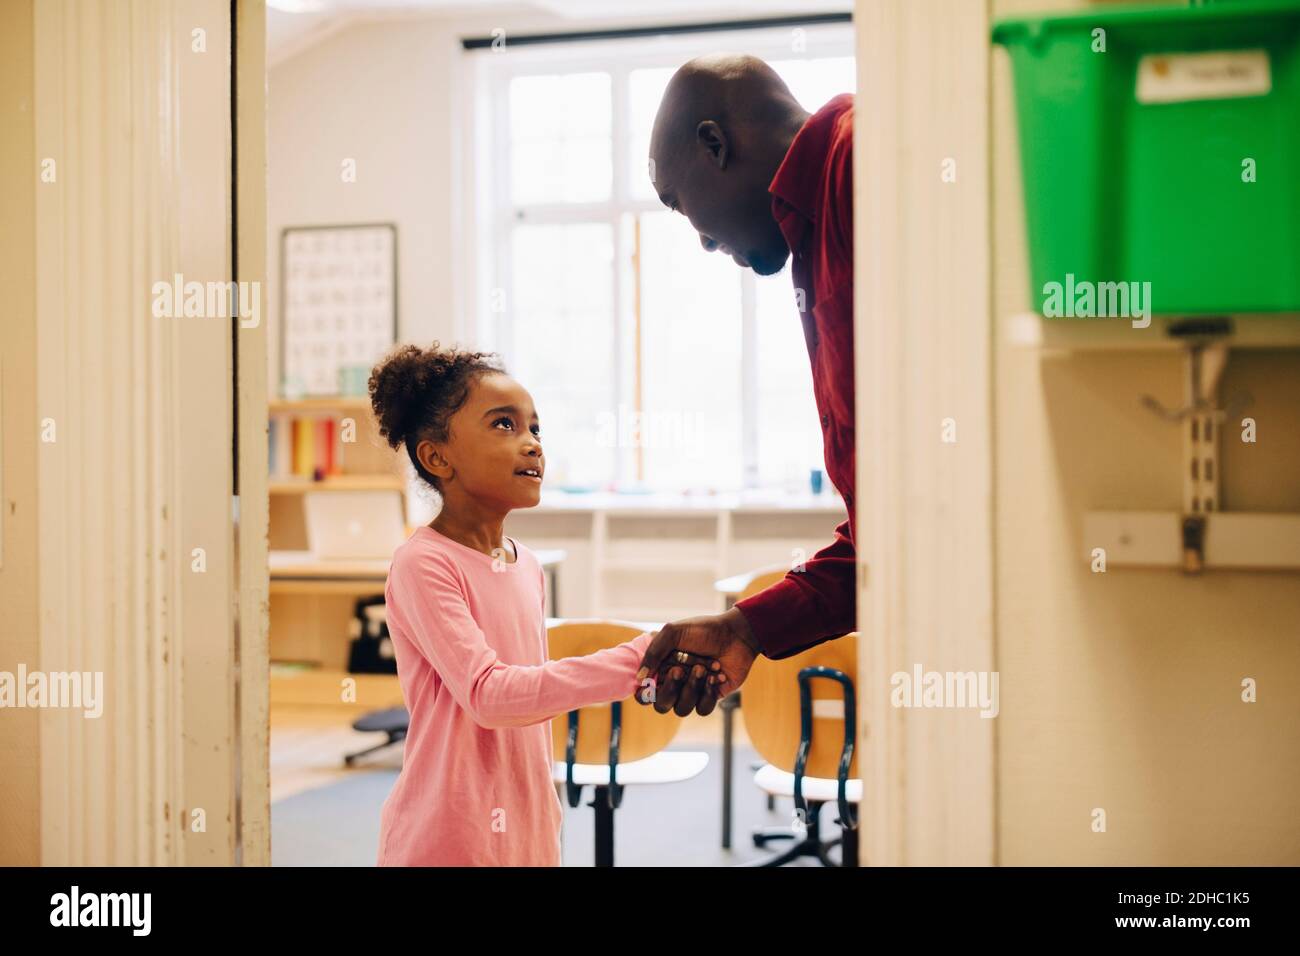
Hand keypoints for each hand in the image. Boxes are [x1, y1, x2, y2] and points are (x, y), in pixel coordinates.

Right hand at [635, 607, 760, 716]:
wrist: (736, 634)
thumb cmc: (703, 630)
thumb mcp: (673, 633)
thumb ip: (653, 653)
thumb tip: (639, 678)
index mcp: (662, 669)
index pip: (645, 693)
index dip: (644, 695)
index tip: (650, 686)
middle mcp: (675, 683)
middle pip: (661, 706)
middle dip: (670, 690)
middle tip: (679, 670)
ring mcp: (693, 692)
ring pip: (682, 709)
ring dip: (692, 688)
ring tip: (704, 668)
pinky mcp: (711, 697)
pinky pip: (702, 709)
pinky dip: (708, 692)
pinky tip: (716, 675)